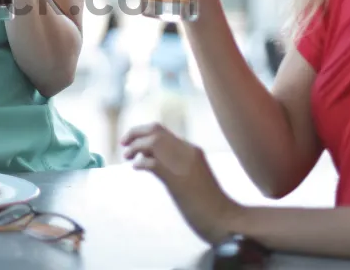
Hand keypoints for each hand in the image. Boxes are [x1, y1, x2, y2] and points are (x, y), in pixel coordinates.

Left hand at [121, 123, 237, 243]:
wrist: (226, 220)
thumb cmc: (211, 205)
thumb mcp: (194, 179)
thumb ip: (179, 168)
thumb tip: (156, 166)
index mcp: (192, 150)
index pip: (163, 132)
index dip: (143, 134)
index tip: (133, 141)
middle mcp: (187, 151)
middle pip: (155, 130)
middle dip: (135, 132)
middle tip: (123, 142)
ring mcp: (182, 164)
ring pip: (152, 142)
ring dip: (135, 147)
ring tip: (127, 156)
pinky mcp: (176, 180)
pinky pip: (152, 163)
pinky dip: (140, 163)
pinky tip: (136, 168)